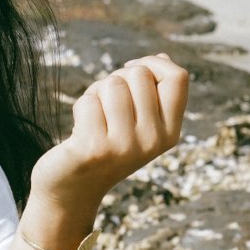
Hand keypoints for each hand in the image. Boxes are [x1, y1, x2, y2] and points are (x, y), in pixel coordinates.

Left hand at [30, 54, 188, 219]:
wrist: (71, 191)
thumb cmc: (103, 148)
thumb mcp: (136, 124)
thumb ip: (152, 95)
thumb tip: (163, 58)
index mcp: (169, 133)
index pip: (178, 78)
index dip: (153, 64)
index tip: (130, 71)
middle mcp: (152, 141)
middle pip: (139, 74)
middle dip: (116, 78)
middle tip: (105, 105)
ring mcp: (124, 146)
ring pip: (112, 84)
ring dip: (96, 93)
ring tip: (92, 118)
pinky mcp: (94, 148)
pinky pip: (88, 102)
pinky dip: (80, 107)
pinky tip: (79, 130)